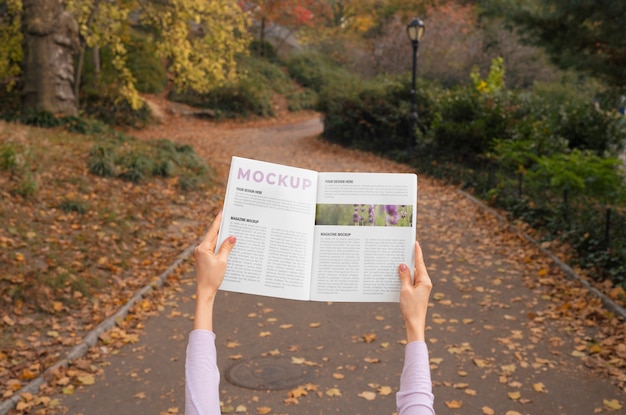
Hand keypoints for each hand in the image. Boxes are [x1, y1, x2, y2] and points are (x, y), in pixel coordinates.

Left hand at [192, 212, 235, 329]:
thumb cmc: (213, 277)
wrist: (205, 291)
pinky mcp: (203, 258)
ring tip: (230, 229)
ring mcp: (201, 254)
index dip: (218, 221)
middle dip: (221, 228)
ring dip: (221, 237)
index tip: (221, 212)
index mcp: (203, 248)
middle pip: (213, 236)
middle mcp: (200, 249)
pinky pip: (213, 249)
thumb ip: (227, 247)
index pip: (212, 231)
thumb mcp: (222, 261)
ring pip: (213, 242)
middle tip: (228, 218)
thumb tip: (232, 237)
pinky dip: (219, 246)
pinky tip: (227, 244)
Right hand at [398, 241, 431, 342]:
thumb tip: (403, 265)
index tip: (415, 243)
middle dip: (410, 259)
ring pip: (413, 274)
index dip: (417, 252)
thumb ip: (404, 276)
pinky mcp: (418, 292)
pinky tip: (399, 275)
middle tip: (404, 248)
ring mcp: (422, 288)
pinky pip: (411, 281)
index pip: (420, 263)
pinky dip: (406, 277)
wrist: (414, 323)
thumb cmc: (411, 308)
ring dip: (406, 269)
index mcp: (424, 281)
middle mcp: (425, 283)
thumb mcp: (405, 290)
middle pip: (417, 267)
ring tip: (399, 260)